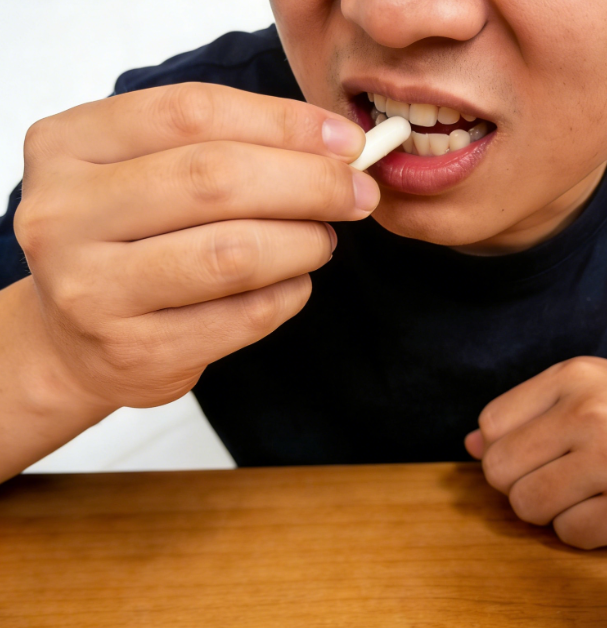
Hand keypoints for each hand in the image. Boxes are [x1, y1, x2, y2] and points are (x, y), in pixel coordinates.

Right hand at [14, 82, 376, 410]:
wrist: (73, 339)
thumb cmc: (128, 240)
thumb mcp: (147, 170)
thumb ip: (226, 144)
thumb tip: (337, 146)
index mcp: (68, 146)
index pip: (193, 113)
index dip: (284, 123)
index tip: (346, 142)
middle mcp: (65, 214)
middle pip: (216, 179)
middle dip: (310, 183)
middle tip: (357, 192)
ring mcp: (92, 289)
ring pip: (234, 252)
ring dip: (304, 242)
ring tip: (322, 239)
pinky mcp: (134, 351)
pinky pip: (245, 316)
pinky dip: (290, 294)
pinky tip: (293, 282)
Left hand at [465, 356, 606, 548]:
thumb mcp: (583, 392)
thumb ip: (524, 413)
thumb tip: (470, 443)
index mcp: (574, 376)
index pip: (492, 423)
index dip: (504, 443)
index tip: (537, 445)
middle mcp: (590, 413)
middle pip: (498, 467)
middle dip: (518, 479)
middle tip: (558, 471)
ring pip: (525, 505)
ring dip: (546, 506)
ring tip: (582, 487)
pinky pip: (565, 533)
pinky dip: (578, 527)